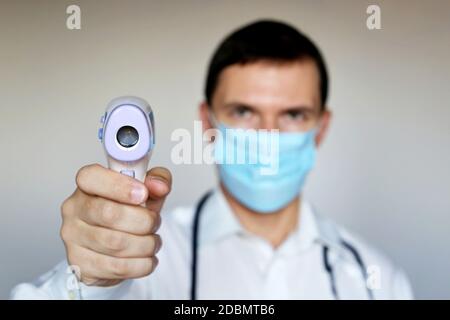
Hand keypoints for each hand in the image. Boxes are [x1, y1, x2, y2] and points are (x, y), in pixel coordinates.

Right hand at [60, 164, 171, 286]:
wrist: (118, 245)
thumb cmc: (130, 210)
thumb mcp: (147, 190)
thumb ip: (157, 180)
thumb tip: (160, 186)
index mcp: (86, 184)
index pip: (91, 178)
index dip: (119, 186)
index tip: (143, 194)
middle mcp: (73, 209)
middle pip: (109, 214)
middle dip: (143, 220)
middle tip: (155, 223)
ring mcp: (73, 238)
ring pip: (115, 243)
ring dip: (146, 244)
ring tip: (153, 242)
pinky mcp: (81, 265)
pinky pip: (117, 268)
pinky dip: (141, 264)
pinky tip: (147, 259)